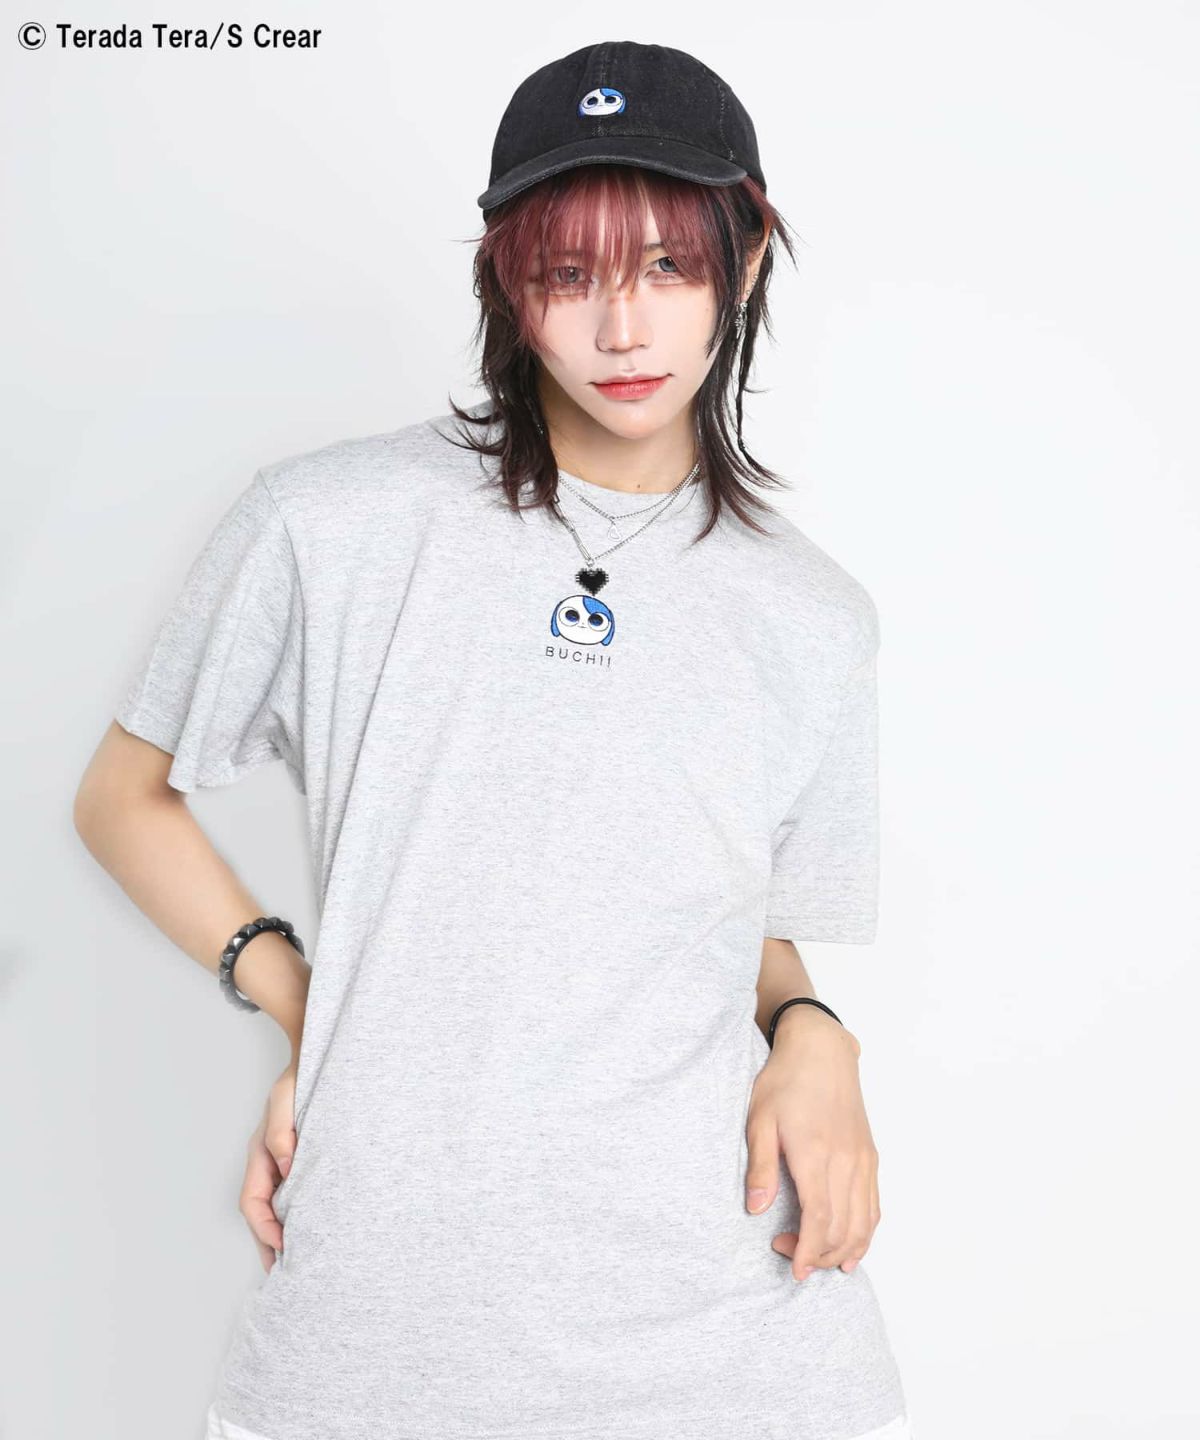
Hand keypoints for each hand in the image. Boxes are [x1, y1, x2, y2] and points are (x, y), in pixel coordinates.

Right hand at [239, 1059, 297, 1272]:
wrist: (317, 1061)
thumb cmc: (299, 1079)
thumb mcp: (286, 1099)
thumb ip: (281, 1131)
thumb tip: (286, 1167)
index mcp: (260, 1153)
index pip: (254, 1200)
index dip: (265, 1227)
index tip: (284, 1246)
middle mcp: (268, 1163)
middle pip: (261, 1213)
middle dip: (270, 1244)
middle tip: (284, 1274)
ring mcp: (281, 1165)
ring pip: (275, 1208)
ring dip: (281, 1235)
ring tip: (295, 1265)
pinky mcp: (299, 1163)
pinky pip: (292, 1196)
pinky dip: (295, 1217)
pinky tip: (308, 1231)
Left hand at [744, 1007, 879, 1281]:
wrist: (821, 1050)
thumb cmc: (785, 1081)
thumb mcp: (760, 1120)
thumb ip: (761, 1167)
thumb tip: (756, 1210)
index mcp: (816, 1154)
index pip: (819, 1218)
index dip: (808, 1250)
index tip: (793, 1270)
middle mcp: (846, 1161)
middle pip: (843, 1228)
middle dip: (819, 1255)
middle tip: (790, 1257)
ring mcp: (863, 1160)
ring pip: (864, 1222)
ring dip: (843, 1250)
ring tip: (818, 1261)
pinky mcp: (870, 1156)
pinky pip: (874, 1206)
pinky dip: (866, 1233)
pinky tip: (851, 1249)